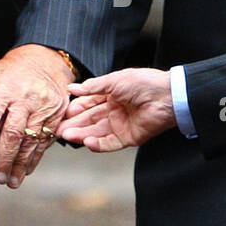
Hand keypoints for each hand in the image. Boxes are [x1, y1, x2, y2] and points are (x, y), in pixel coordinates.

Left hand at [0, 44, 73, 188]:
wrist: (48, 61)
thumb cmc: (14, 71)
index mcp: (5, 88)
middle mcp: (26, 98)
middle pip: (14, 133)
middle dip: (5, 158)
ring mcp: (44, 107)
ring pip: (31, 141)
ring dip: (21, 164)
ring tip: (11, 181)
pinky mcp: (57, 115)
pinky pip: (46, 140)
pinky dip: (35, 157)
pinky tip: (27, 170)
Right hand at [57, 68, 175, 151]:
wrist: (166, 96)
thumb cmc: (143, 83)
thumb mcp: (114, 81)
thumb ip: (92, 87)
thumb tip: (72, 89)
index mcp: (111, 95)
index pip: (88, 104)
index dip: (75, 109)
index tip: (62, 113)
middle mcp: (114, 111)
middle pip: (90, 120)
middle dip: (74, 124)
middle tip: (58, 129)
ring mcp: (121, 125)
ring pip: (96, 133)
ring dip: (82, 135)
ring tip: (68, 136)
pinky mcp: (129, 138)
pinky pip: (110, 143)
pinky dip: (98, 144)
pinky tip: (87, 142)